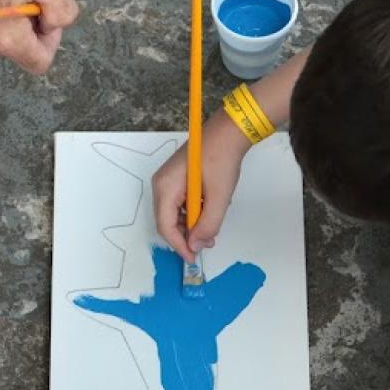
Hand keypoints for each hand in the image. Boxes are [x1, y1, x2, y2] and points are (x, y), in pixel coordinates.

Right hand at [152, 123, 247, 261]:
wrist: (228, 131)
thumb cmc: (221, 158)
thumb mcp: (219, 196)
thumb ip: (208, 224)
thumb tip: (197, 245)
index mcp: (166, 187)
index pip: (165, 226)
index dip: (179, 245)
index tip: (193, 257)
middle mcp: (161, 184)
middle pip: (166, 220)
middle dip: (185, 235)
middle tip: (206, 243)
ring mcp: (167, 180)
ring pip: (173, 213)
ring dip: (190, 224)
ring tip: (211, 227)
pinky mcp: (176, 178)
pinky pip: (179, 203)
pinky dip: (192, 212)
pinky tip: (208, 211)